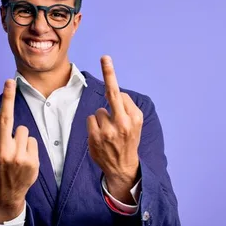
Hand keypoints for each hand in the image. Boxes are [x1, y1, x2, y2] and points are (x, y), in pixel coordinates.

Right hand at [0, 79, 39, 222]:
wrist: (5, 192)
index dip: (0, 114)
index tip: (8, 85)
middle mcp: (1, 151)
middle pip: (5, 119)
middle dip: (7, 98)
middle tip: (10, 82)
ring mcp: (17, 157)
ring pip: (23, 129)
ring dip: (20, 136)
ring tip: (15, 151)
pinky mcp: (31, 161)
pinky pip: (32, 140)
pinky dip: (29, 146)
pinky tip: (23, 157)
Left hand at [87, 56, 142, 203]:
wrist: (123, 167)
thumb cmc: (128, 141)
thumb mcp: (135, 125)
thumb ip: (126, 108)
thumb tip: (113, 92)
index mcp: (135, 117)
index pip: (120, 94)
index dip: (113, 87)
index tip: (106, 60)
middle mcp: (124, 123)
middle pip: (113, 94)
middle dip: (109, 74)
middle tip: (105, 57)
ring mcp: (109, 130)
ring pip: (98, 110)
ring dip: (101, 118)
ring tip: (108, 132)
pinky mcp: (96, 137)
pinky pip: (90, 119)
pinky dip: (93, 125)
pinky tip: (100, 136)